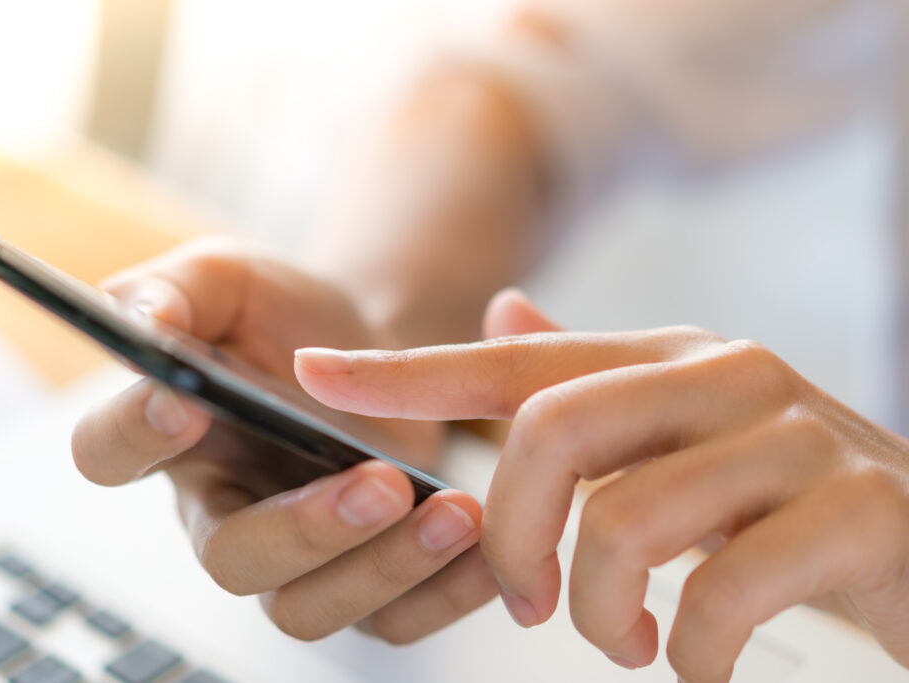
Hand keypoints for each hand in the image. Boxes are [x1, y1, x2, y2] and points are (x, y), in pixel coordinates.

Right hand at [71, 237, 496, 642]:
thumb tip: (143, 324)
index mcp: (173, 437)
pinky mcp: (362, 575)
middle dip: (306, 529)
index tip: (187, 403)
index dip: (135, 435)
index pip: (112, 454)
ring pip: (310, 607)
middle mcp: (222, 510)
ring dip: (385, 568)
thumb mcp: (226, 277)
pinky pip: (391, 619)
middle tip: (381, 480)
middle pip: (232, 559)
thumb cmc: (285, 313)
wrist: (373, 344)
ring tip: (456, 512)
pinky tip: (485, 543)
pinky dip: (443, 593)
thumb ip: (172, 290)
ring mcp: (294, 556)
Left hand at [294, 289, 908, 680]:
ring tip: (625, 643)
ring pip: (627, 517)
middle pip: (551, 433)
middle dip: (513, 539)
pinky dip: (690, 652)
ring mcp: (799, 436)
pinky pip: (726, 589)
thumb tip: (503, 313)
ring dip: (599, 609)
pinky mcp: (864, 510)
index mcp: (669, 358)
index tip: (312, 372)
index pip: (512, 360)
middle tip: (528, 607)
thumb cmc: (786, 503)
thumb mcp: (681, 434)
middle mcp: (727, 373)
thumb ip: (591, 385)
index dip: (408, 372)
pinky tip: (694, 664)